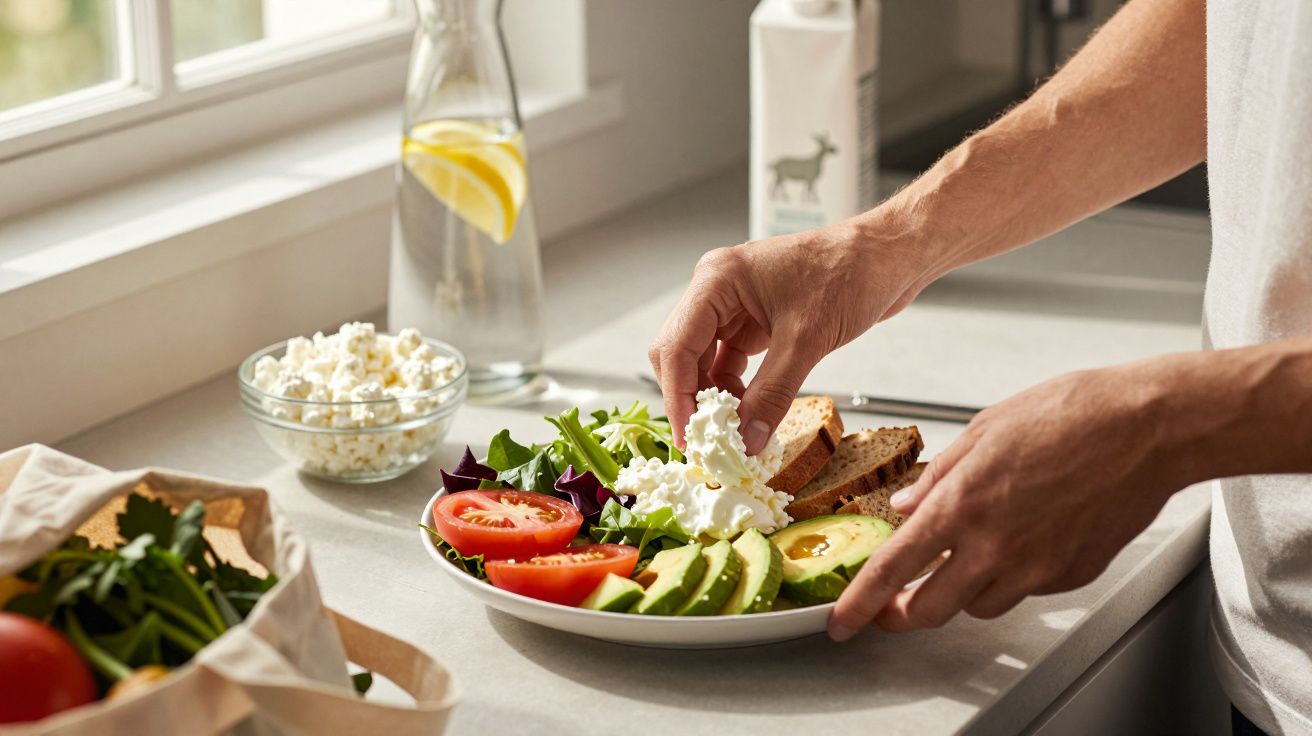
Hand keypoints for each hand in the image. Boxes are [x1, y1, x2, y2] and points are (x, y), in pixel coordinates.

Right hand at [649, 219, 926, 451]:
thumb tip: (746, 441)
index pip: (676, 346)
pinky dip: (734, 390)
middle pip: (680, 354)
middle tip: (706, 442)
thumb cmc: (851, 273)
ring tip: (731, 433)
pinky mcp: (754, 320)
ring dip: (713, 398)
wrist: (888, 256)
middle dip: (691, 399)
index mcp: (717, 280)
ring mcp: (735, 305)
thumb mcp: (806, 340)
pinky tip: (747, 414)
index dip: (677, 397)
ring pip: (703, 361)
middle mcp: (717, 290)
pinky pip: (729, 362)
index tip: (689, 439)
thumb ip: (771, 395)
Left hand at [828, 362, 1184, 639]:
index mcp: (963, 503)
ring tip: (967, 556)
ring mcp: (1036, 566)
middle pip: (930, 611)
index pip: (894, 570)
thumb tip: (905, 505)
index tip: (841, 621)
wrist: (1147, 427)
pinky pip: (1025, 592)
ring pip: (978, 606)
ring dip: (960, 592)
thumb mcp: (985, 429)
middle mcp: (995, 545)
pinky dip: (1011, 576)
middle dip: (904, 614)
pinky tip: (1020, 540)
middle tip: (895, 604)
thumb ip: (938, 476)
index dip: (861, 603)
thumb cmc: (1072, 414)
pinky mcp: (1071, 575)